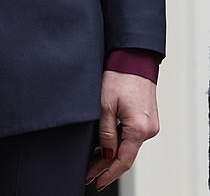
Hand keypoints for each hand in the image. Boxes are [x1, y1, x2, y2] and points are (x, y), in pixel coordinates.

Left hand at [86, 71, 159, 190]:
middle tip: (90, 174)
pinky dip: (120, 142)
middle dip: (107, 166)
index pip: (123, 160)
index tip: (96, 181)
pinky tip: (107, 145)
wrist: (134, 58)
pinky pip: (133, 135)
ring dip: (112, 153)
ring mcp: (150, 124)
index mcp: (139, 128)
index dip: (108, 173)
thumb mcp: (105, 104)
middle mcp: (148, 129)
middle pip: (126, 155)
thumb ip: (106, 132)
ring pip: (129, 146)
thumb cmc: (120, 76)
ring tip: (94, 161)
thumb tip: (106, 153)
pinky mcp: (148, 118)